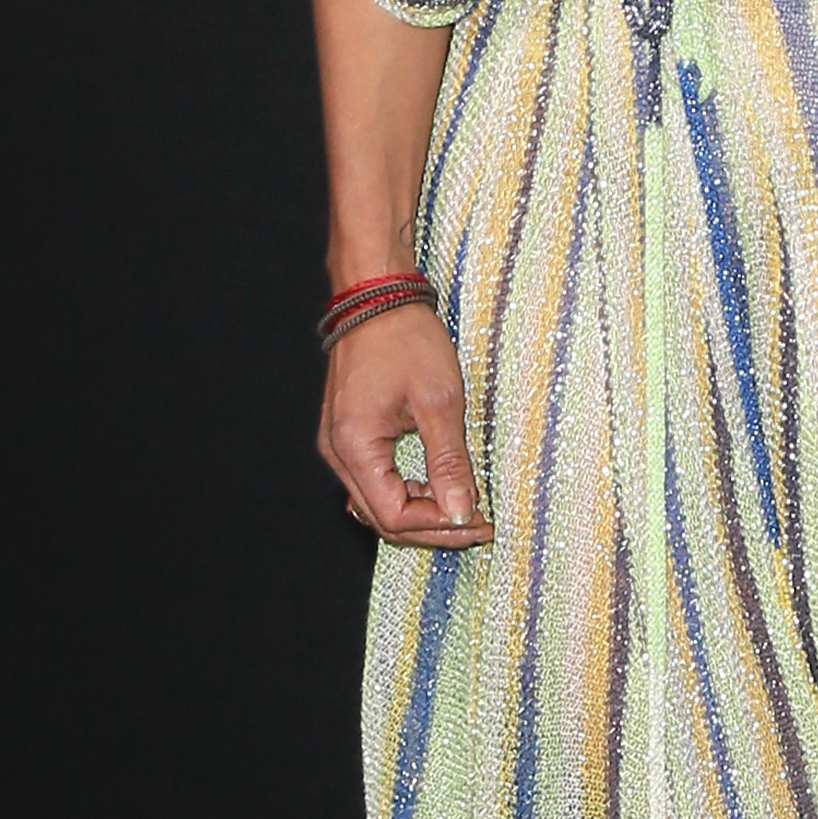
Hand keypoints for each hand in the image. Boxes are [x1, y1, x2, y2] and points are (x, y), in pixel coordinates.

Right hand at [319, 304, 493, 547]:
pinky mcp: (349, 430)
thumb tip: (460, 512)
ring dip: (419, 510)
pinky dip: (405, 487)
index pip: (395, 517)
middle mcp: (338, 453)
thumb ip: (448, 462)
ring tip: (462, 504)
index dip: (439, 526)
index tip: (479, 521)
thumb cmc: (405, 336)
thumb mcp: (439, 400)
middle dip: (431, 525)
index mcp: (355, 448)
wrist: (377, 292)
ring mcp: (340, 442)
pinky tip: (435, 482)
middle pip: (382, 517)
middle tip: (477, 522)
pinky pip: (374, 477)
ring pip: (377, 500)